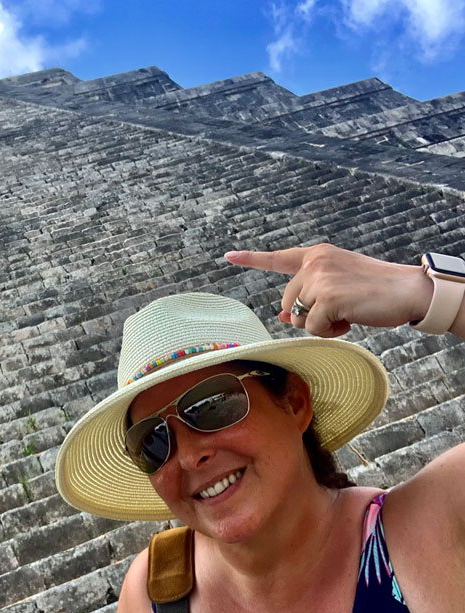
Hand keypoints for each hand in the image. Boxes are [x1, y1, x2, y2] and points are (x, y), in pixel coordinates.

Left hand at [225, 243, 430, 337]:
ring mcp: (319, 279)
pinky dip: (328, 332)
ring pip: (297, 317)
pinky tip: (349, 322)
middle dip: (307, 314)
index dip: (252, 259)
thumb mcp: (338, 287)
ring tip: (347, 315)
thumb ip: (310, 295)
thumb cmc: (375, 290)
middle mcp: (315, 262)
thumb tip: (280, 317)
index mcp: (317, 255)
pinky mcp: (327, 298)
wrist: (409, 290)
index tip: (228, 256)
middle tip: (339, 311)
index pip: (279, 258)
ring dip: (319, 325)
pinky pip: (311, 328)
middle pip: (287, 302)